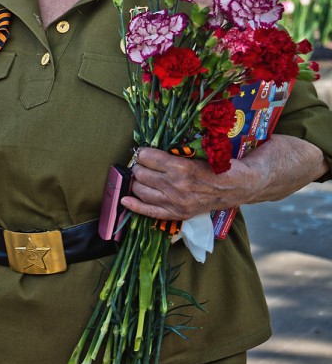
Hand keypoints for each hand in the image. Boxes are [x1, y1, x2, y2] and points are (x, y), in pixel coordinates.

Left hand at [121, 146, 251, 220]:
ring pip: (142, 190)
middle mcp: (176, 186)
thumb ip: (176, 150)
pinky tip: (124, 200)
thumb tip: (151, 149)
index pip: (148, 157)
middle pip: (142, 174)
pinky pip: (150, 212)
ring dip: (137, 181)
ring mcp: (176, 202)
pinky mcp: (178, 214)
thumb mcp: (200, 151)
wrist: (239, 186)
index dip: (143, 152)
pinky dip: (134, 206)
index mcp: (182, 167)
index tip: (144, 151)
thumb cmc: (220, 165)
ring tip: (141, 176)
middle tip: (143, 163)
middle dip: (139, 166)